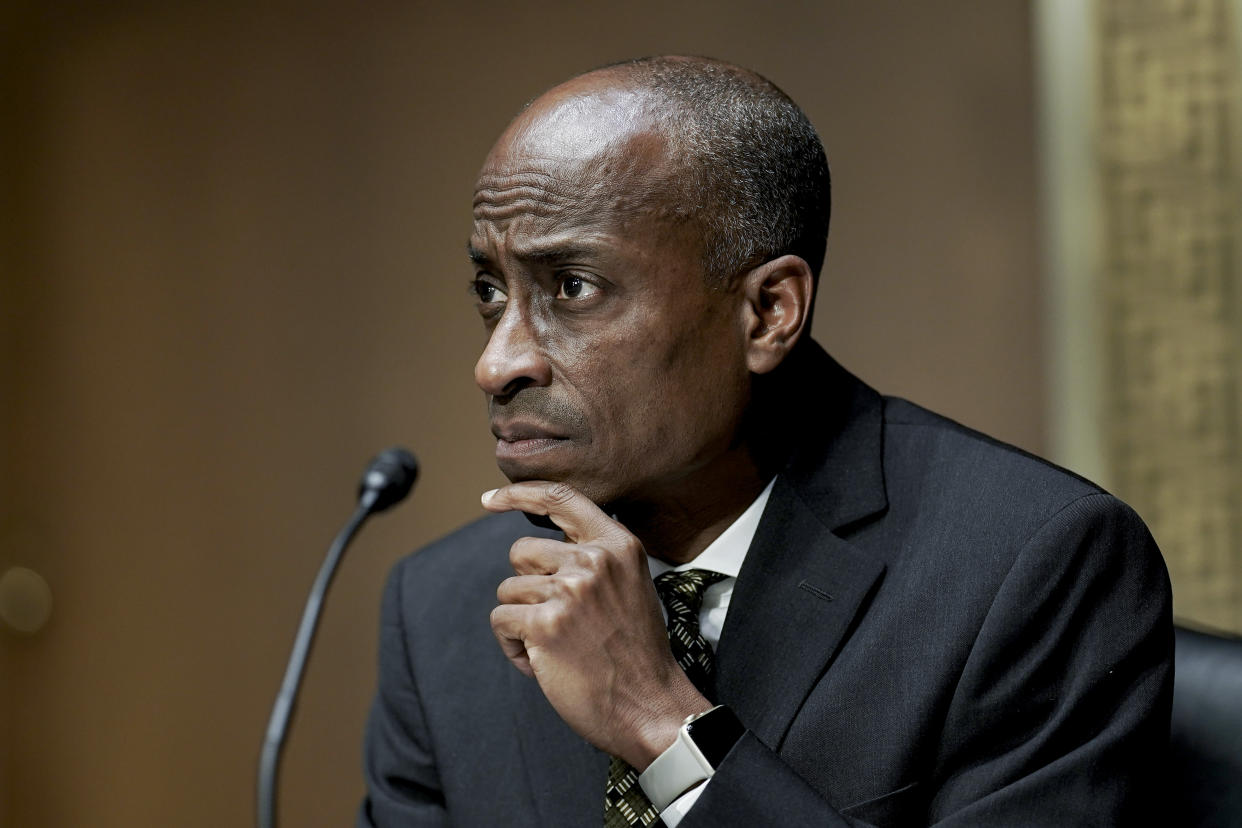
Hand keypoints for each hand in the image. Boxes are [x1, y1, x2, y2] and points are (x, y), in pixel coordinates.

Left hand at [484, 481, 711, 768]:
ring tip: (556, 646)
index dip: (518, 493)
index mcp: (618, 545)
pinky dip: (513, 646)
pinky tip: (543, 663)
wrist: (651, 705)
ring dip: (521, 620)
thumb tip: (540, 547)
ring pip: (509, 589)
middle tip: (560, 621)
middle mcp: (594, 559)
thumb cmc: (635, 652)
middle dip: (529, 586)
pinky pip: (501, 620)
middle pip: (522, 551)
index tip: (491, 499)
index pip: (560, 497)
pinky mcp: (545, 624)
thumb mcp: (629, 585)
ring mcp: (570, 590)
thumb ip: (594, 557)